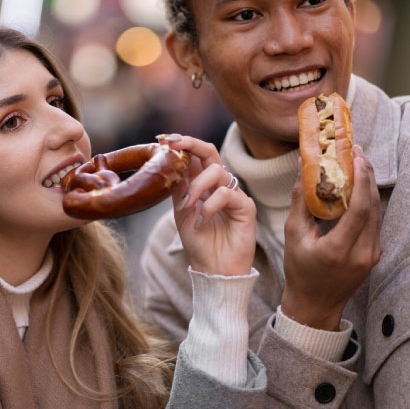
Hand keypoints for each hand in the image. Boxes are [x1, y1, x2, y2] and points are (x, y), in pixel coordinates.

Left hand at [160, 134, 256, 276]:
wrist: (212, 269)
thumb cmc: (198, 242)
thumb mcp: (181, 211)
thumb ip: (179, 187)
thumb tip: (173, 161)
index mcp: (203, 184)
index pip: (196, 156)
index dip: (183, 144)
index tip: (164, 139)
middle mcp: (220, 185)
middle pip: (211, 152)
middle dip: (191, 144)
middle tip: (174, 144)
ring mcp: (234, 194)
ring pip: (217, 172)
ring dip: (196, 187)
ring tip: (187, 206)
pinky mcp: (245, 207)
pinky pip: (225, 194)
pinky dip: (209, 205)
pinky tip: (202, 220)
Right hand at [281, 145, 381, 329]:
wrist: (315, 305)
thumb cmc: (299, 270)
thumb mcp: (293, 235)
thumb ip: (301, 201)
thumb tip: (305, 168)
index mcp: (339, 250)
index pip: (359, 209)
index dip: (361, 180)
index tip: (356, 157)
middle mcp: (362, 253)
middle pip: (373, 206)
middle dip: (367, 176)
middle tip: (357, 153)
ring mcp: (372, 255)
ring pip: (377, 212)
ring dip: (369, 186)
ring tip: (358, 164)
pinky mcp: (375, 254)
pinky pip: (375, 221)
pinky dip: (368, 201)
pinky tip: (358, 187)